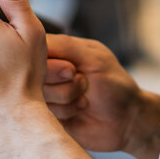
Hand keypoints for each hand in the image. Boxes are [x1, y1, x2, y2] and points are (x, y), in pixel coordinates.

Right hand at [44, 34, 151, 155]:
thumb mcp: (94, 57)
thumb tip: (37, 39)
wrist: (127, 119)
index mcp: (57, 52)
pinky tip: (80, 109)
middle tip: (84, 82)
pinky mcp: (48, 115)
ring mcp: (46, 94)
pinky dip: (66, 112)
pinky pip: (44, 113)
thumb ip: (65, 45)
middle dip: (64, 82)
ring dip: (67, 98)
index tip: (72, 70)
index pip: (33, 51)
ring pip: (38, 95)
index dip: (51, 64)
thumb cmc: (115, 83)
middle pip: (32, 75)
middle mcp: (47, 72)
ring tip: (85, 96)